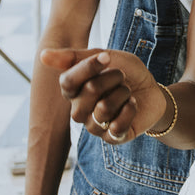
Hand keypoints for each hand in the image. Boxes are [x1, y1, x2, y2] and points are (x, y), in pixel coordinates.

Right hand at [40, 49, 167, 143]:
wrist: (151, 90)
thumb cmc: (124, 72)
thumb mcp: (104, 57)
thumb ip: (74, 57)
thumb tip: (42, 55)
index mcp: (73, 91)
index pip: (67, 81)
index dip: (88, 67)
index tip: (107, 57)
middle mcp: (78, 111)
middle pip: (89, 91)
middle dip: (112, 78)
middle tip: (121, 76)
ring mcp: (94, 126)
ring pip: (104, 108)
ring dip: (123, 93)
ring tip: (127, 92)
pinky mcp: (111, 138)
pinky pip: (116, 126)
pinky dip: (130, 110)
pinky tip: (132, 105)